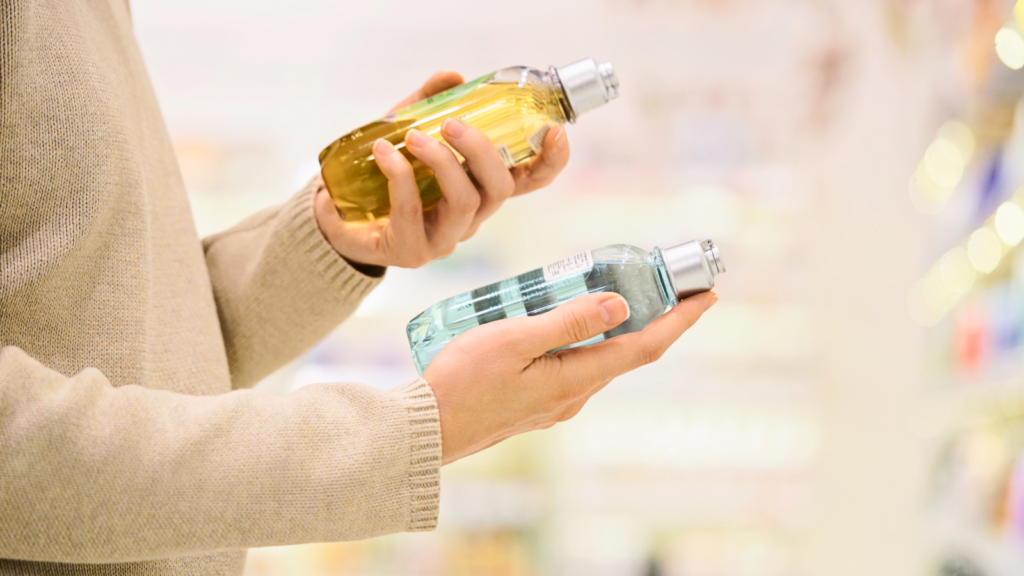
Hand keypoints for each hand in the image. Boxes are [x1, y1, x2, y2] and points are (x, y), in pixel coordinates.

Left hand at [315, 71, 571, 268]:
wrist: (337, 214)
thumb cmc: (380, 173)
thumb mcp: (407, 128)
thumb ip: (430, 102)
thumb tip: (453, 77)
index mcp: (480, 188)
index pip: (529, 181)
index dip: (550, 161)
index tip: (554, 131)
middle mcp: (471, 217)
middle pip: (499, 189)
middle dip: (481, 152)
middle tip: (452, 124)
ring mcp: (444, 238)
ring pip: (464, 203)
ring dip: (442, 163)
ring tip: (413, 137)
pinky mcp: (411, 251)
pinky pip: (413, 214)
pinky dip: (400, 177)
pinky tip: (383, 153)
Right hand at [424, 291, 717, 464]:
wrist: (423, 431)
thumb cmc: (462, 383)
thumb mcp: (515, 340)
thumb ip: (568, 321)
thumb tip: (620, 304)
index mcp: (576, 380)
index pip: (646, 346)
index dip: (680, 320)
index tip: (707, 295)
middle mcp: (574, 396)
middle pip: (626, 351)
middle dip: (649, 316)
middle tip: (657, 278)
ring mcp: (554, 403)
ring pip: (596, 358)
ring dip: (611, 326)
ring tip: (608, 288)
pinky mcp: (534, 404)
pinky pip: (571, 366)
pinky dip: (581, 339)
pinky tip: (560, 320)